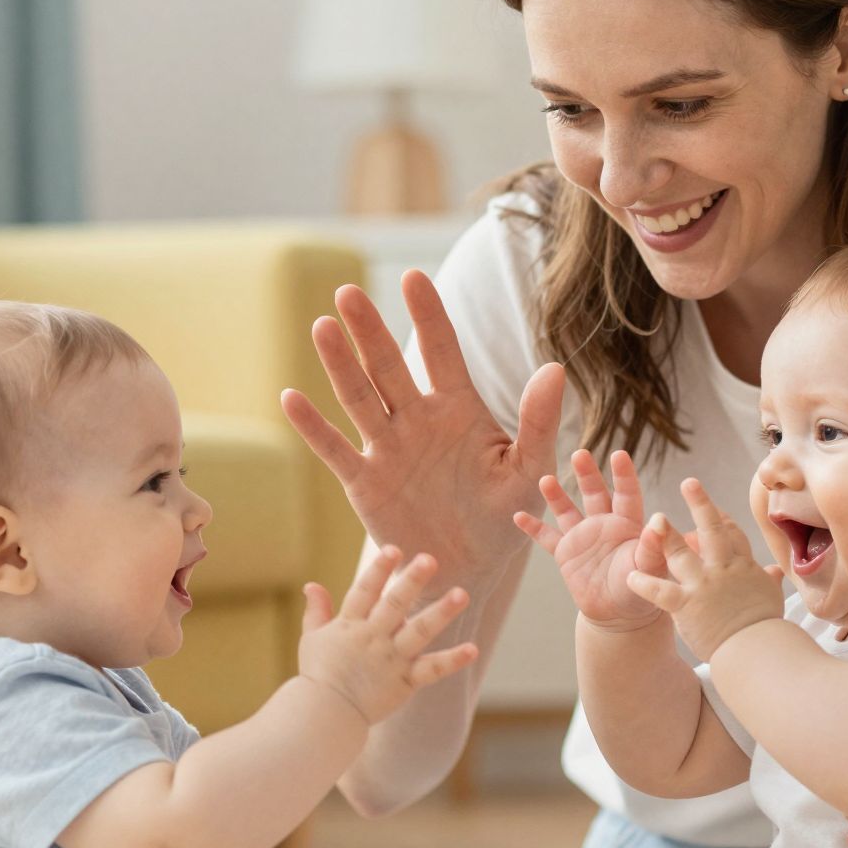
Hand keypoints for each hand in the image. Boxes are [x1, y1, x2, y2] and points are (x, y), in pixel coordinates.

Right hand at [280, 272, 565, 582]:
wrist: (470, 570)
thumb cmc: (504, 516)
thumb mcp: (529, 470)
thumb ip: (538, 422)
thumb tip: (555, 368)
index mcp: (459, 409)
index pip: (441, 352)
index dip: (428, 316)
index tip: (413, 277)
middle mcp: (417, 420)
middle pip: (388, 367)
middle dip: (370, 331)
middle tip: (348, 292)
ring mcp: (387, 449)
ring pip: (359, 399)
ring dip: (340, 366)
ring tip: (322, 328)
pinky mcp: (366, 483)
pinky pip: (337, 451)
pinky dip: (314, 427)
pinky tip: (291, 398)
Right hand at [298, 547, 478, 724]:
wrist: (324, 715)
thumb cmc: (319, 675)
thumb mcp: (312, 639)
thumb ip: (316, 611)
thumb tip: (311, 585)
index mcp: (351, 625)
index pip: (365, 591)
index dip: (379, 570)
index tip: (394, 549)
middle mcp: (373, 638)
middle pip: (394, 605)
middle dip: (411, 582)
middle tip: (430, 559)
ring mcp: (391, 659)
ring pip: (419, 632)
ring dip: (440, 612)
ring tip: (462, 594)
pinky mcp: (405, 682)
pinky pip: (431, 670)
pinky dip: (452, 661)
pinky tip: (473, 649)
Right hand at [513, 449, 669, 631]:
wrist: (619, 614)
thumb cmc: (641, 591)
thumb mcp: (650, 569)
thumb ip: (653, 546)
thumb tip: (660, 520)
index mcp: (629, 524)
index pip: (627, 494)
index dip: (623, 475)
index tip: (619, 454)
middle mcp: (604, 524)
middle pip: (595, 493)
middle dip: (587, 474)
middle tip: (579, 454)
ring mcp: (582, 536)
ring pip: (567, 510)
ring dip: (556, 495)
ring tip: (546, 479)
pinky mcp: (565, 553)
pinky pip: (547, 538)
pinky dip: (533, 528)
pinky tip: (518, 516)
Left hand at [625, 479, 784, 660]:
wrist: (755, 649)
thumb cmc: (764, 627)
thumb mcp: (771, 598)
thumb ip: (770, 582)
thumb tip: (777, 572)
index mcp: (742, 567)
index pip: (733, 535)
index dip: (723, 519)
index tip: (714, 509)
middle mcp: (722, 570)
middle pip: (712, 530)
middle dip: (701, 504)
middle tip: (690, 483)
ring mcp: (703, 585)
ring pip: (681, 554)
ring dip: (666, 536)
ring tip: (655, 520)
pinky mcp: (686, 605)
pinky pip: (660, 591)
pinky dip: (644, 584)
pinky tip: (630, 577)